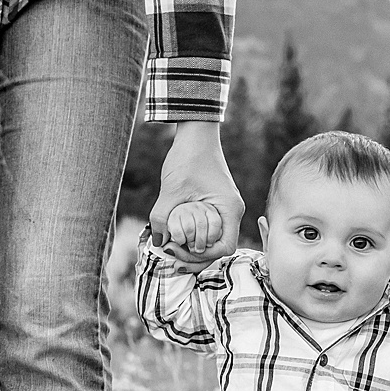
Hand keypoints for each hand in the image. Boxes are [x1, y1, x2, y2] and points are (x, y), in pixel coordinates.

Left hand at [150, 121, 243, 262]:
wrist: (196, 133)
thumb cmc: (188, 157)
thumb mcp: (171, 190)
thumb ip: (162, 218)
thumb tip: (158, 243)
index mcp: (229, 210)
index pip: (225, 248)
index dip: (202, 256)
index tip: (179, 251)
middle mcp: (231, 212)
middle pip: (218, 248)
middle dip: (196, 256)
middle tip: (172, 255)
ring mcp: (224, 209)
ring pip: (212, 239)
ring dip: (193, 247)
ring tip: (172, 247)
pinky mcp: (215, 205)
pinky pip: (208, 228)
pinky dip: (193, 235)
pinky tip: (176, 236)